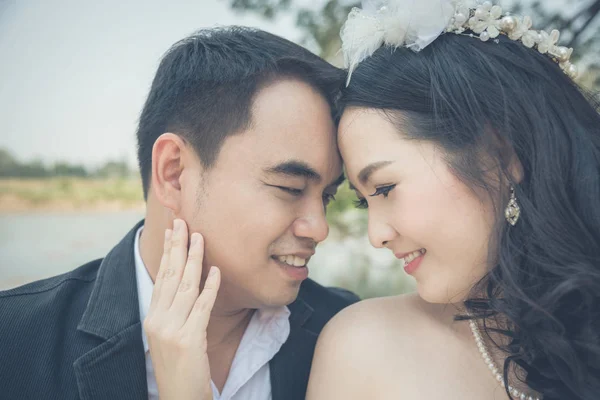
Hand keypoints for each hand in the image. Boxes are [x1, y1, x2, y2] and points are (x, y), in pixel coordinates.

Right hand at [144, 219, 220, 399]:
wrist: (179, 397)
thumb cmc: (179, 365)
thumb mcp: (170, 334)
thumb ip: (174, 309)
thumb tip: (188, 283)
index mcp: (152, 316)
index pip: (161, 277)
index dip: (167, 252)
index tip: (172, 230)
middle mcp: (157, 320)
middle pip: (170, 276)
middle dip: (177, 246)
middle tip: (183, 221)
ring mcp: (171, 330)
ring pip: (185, 287)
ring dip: (194, 260)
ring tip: (200, 237)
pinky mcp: (188, 340)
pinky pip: (202, 307)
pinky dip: (209, 287)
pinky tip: (215, 271)